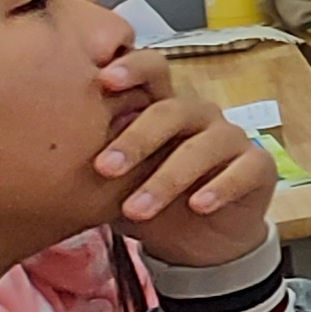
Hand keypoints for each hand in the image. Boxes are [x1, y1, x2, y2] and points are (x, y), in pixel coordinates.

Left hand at [94, 65, 280, 269]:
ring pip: (204, 145)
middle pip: (173, 110)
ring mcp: (231, 139)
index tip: (104, 79)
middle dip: (137, 139)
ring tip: (138, 209)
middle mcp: (198, 116)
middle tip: (105, 169)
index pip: (152, 72)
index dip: (132, 68)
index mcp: (162, 108)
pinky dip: (219, 187)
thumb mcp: (117, 184)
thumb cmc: (151, 201)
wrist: (198, 243)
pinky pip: (243, 169)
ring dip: (168, 177)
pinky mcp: (258, 166)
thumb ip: (98, 160)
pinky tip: (198, 206)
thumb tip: (52, 143)